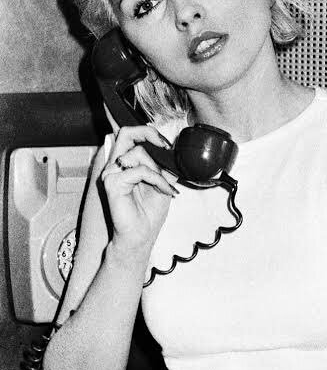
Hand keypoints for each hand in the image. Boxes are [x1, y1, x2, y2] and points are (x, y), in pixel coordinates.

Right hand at [101, 125, 177, 250]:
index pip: (130, 135)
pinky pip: (139, 170)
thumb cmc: (147, 214)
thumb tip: (172, 150)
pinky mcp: (112, 183)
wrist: (140, 237)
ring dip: (158, 168)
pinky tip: (163, 190)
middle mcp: (115, 166)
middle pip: (126, 133)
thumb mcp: (162, 183)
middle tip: (165, 146)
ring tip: (165, 184)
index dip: (149, 132)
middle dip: (149, 134)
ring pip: (137, 152)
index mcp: (125, 164)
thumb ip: (162, 165)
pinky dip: (156, 179)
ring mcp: (111, 173)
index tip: (166, 144)